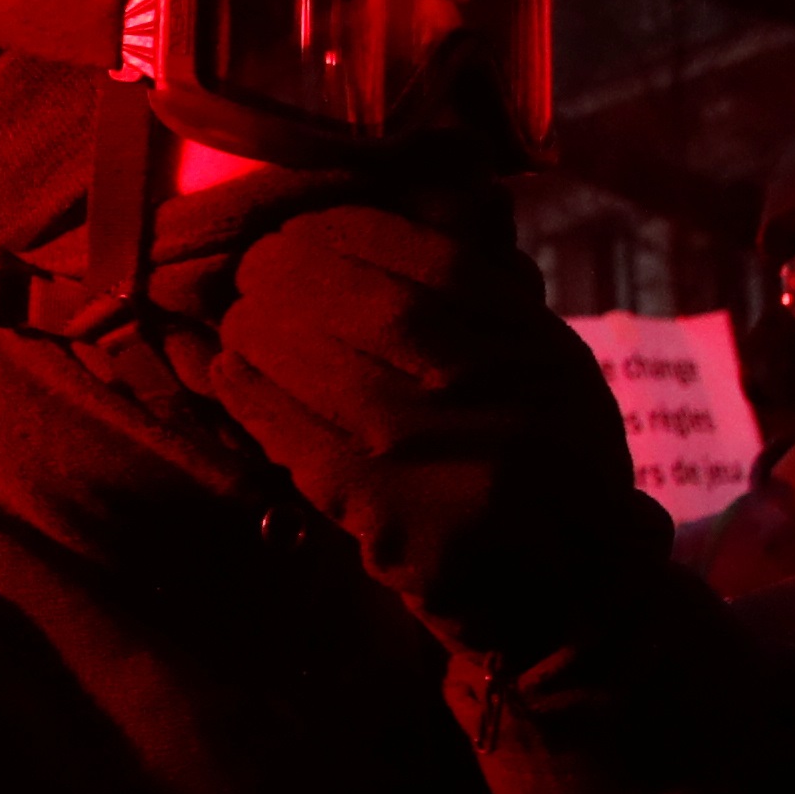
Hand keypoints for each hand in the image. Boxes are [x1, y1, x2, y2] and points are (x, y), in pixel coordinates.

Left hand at [185, 192, 664, 657]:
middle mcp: (508, 398)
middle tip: (251, 269)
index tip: (302, 224)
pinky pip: (307, 446)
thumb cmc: (536, 464)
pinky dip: (257, 403)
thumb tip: (419, 197)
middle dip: (300, 280)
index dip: (355, 234)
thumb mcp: (541, 367)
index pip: (439, 264)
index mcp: (541, 349)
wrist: (568, 596)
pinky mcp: (402, 520)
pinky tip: (227, 373)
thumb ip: (485, 294)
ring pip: (337, 375)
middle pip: (382, 312)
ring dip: (266, 337)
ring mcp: (455, 461)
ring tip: (234, 320)